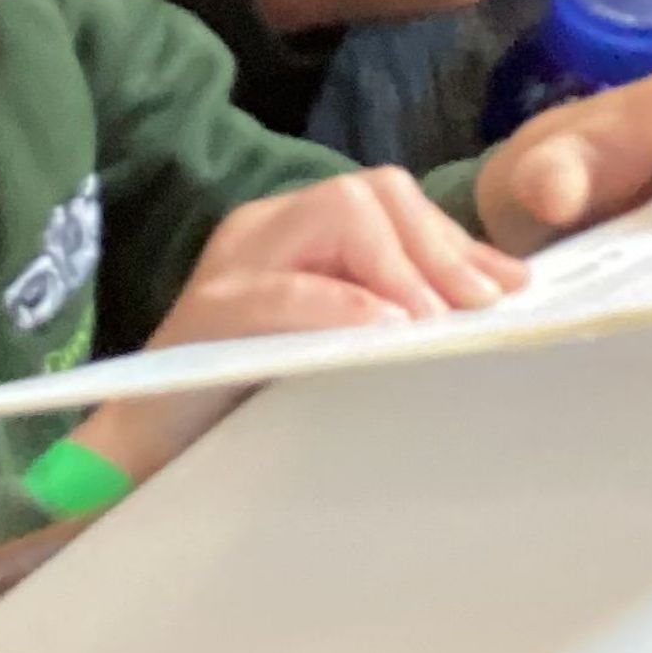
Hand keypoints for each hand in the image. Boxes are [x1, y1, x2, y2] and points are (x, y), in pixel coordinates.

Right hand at [74, 167, 523, 482]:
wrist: (142, 457)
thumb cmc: (243, 407)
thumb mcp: (332, 349)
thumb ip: (392, 318)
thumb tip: (492, 308)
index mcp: (293, 233)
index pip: (388, 201)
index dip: (453, 240)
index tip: (509, 290)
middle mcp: (261, 231)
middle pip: (368, 195)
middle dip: (437, 250)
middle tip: (482, 313)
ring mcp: (229, 266)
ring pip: (335, 216)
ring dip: (400, 269)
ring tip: (434, 325)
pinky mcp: (204, 316)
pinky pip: (282, 292)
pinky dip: (340, 307)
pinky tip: (382, 334)